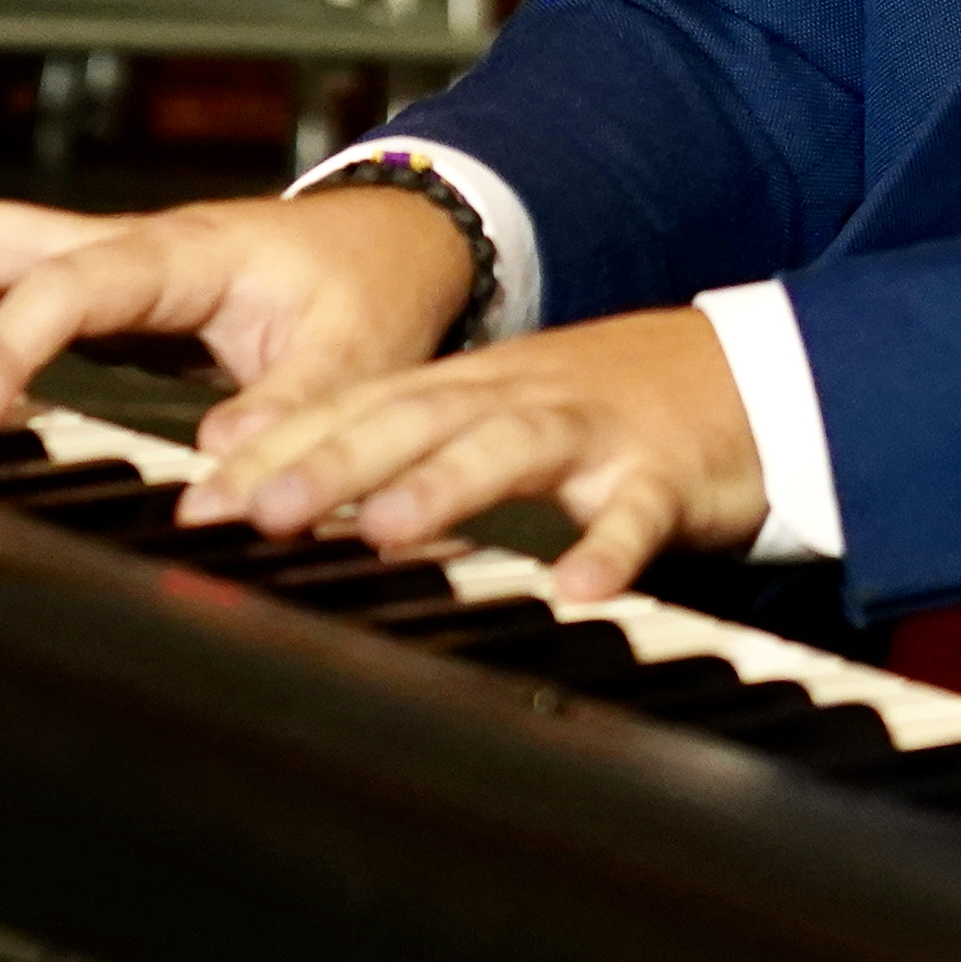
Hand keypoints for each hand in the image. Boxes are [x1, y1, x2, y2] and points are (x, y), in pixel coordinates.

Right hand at [0, 186, 475, 431]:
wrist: (397, 236)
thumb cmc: (371, 288)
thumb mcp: (356, 360)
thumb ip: (291, 421)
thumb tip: (216, 485)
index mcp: (176, 254)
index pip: (64, 282)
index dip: (8, 340)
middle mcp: (121, 241)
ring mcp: (97, 251)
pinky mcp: (88, 274)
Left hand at [175, 309, 765, 601]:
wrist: (760, 372)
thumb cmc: (615, 411)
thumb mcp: (504, 419)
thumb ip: (412, 453)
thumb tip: (293, 502)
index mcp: (472, 388)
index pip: (359, 407)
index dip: (278, 447)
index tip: (200, 497)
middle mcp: (520, 397)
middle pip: (415, 417)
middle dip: (330, 463)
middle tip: (254, 510)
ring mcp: (596, 428)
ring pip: (511, 447)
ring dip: (445, 486)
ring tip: (383, 531)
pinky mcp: (668, 471)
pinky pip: (638, 513)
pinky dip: (610, 547)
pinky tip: (578, 588)